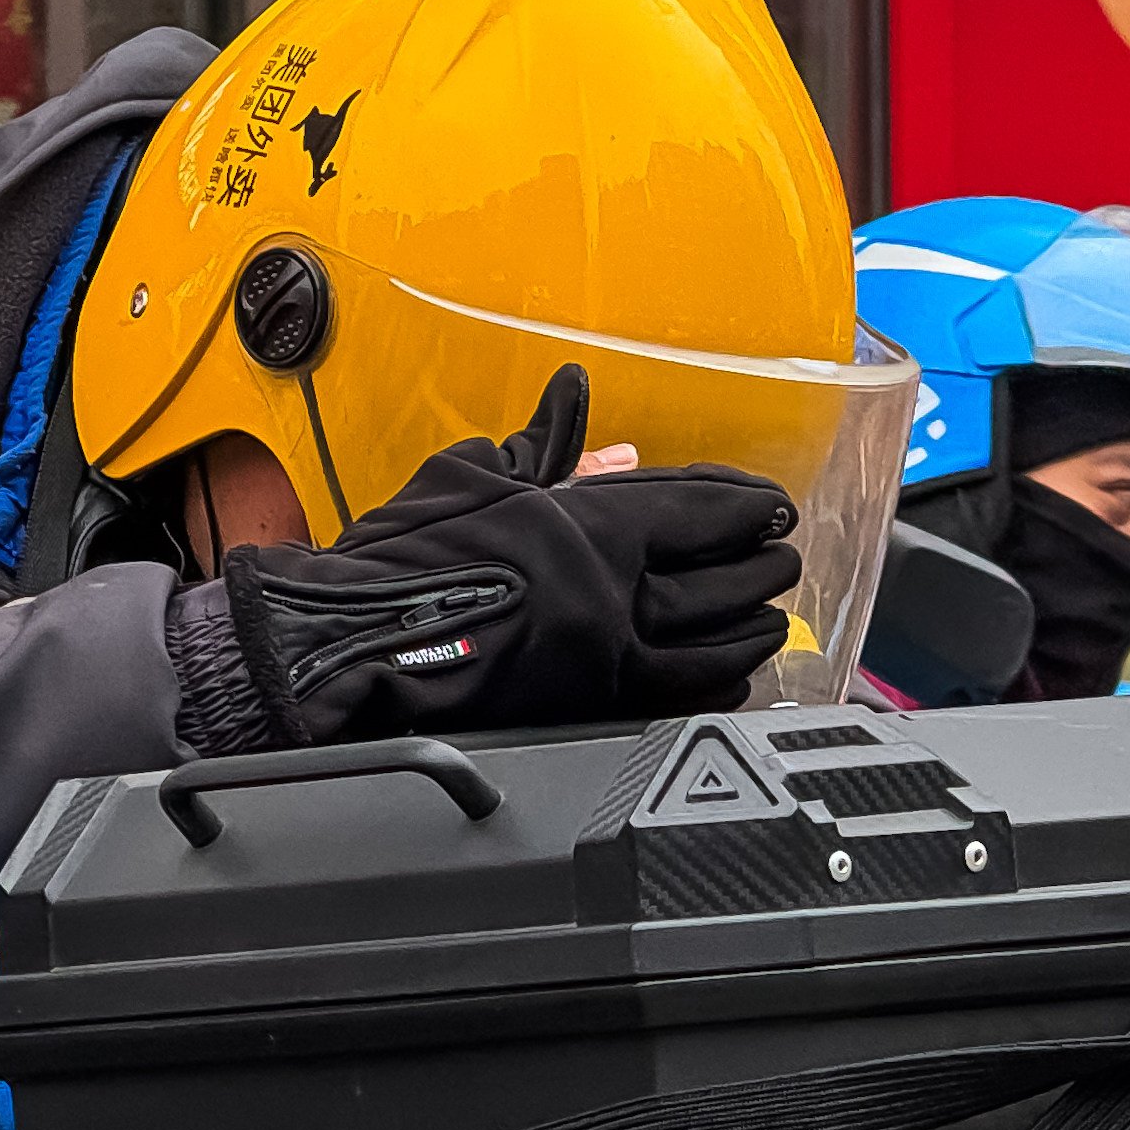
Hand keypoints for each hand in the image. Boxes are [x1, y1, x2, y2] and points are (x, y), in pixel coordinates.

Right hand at [213, 370, 795, 745]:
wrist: (349, 645)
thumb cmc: (399, 560)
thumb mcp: (474, 476)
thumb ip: (546, 448)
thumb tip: (588, 418)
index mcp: (594, 529)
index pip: (702, 509)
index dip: (746, 505)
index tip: (770, 504)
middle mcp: (616, 598)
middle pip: (724, 579)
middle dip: (761, 564)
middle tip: (780, 555)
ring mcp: (607, 663)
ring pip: (713, 648)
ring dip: (751, 629)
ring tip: (768, 617)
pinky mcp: (588, 710)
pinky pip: (677, 699)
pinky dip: (714, 686)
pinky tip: (730, 680)